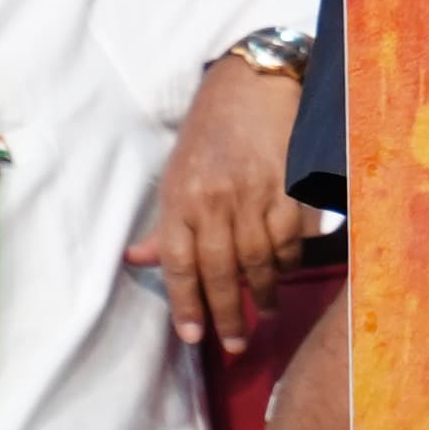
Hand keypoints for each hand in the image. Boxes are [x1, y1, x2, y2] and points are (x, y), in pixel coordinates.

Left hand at [126, 54, 315, 353]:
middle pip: (220, 269)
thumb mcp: (176, 175)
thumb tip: (138, 262)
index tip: (194, 336)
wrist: (251, 84)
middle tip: (234, 345)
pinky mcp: (289, 184)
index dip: (186, 305)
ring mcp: (254, 193)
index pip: (180, 264)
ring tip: (266, 312)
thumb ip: (165, 224)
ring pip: (258, 258)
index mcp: (181, 199)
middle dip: (228, 313)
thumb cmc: (209, 133)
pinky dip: (289, 260)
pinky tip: (287, 273)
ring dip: (263, 292)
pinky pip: (290, 236)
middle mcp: (215, 200)